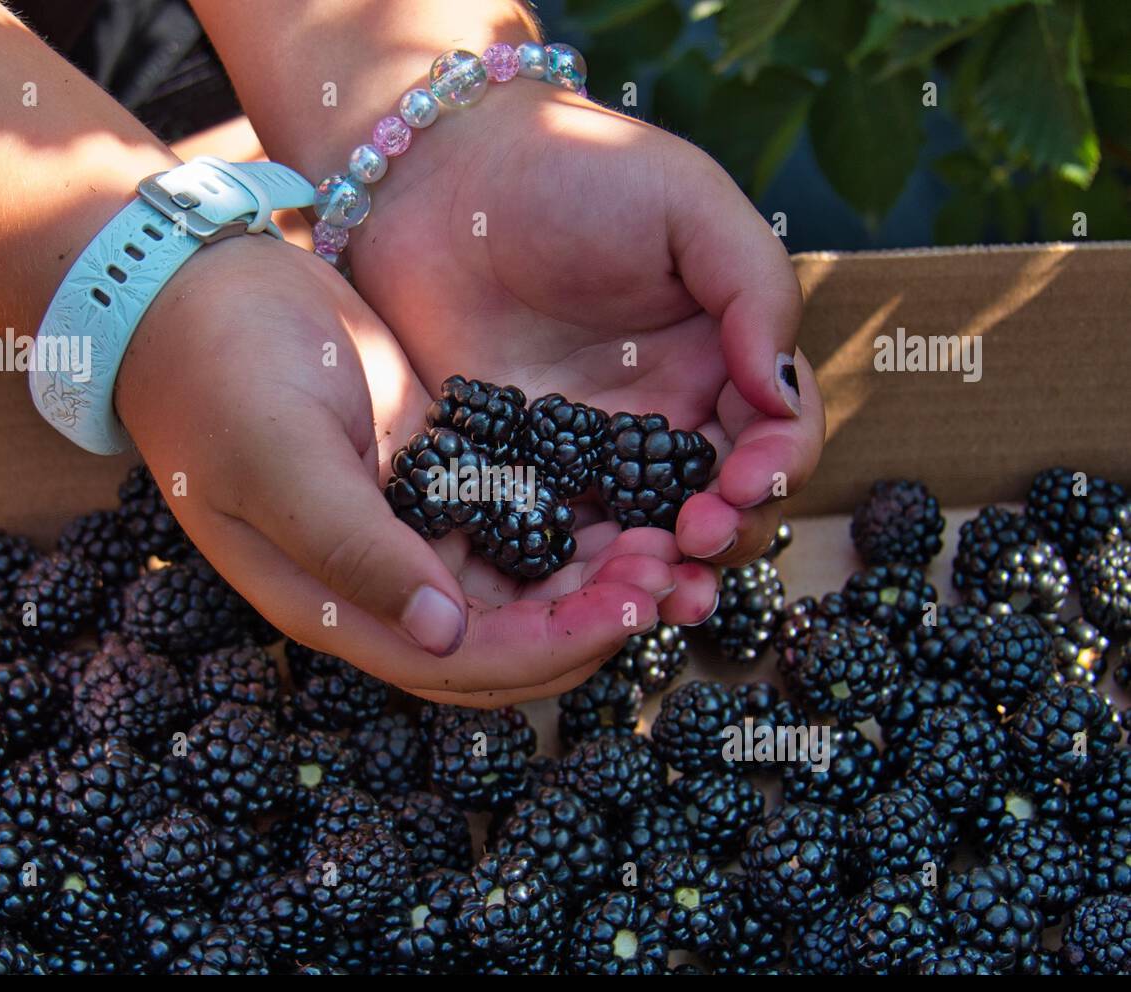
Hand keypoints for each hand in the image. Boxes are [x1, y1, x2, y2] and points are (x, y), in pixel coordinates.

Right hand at [114, 234, 670, 704]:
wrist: (198, 289)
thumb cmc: (219, 375)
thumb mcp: (279, 463)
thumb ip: (356, 551)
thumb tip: (445, 632)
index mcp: (333, 604)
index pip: (458, 663)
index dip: (547, 649)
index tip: (628, 611)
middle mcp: (377, 582)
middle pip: (502, 639)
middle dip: (586, 618)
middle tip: (663, 573)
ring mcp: (408, 529)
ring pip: (518, 584)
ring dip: (588, 574)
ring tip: (659, 538)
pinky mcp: (434, 475)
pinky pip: (514, 519)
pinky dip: (568, 521)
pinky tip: (623, 496)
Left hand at [349, 77, 824, 608]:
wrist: (438, 175)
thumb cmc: (575, 169)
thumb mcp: (686, 204)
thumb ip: (751, 288)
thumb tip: (780, 392)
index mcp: (718, 356)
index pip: (775, 432)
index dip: (775, 466)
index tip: (748, 481)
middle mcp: (661, 414)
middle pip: (718, 500)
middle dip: (726, 533)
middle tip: (697, 543)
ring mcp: (588, 450)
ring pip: (642, 534)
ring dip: (661, 572)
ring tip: (660, 595)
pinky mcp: (517, 470)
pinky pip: (557, 533)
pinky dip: (577, 570)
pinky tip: (583, 588)